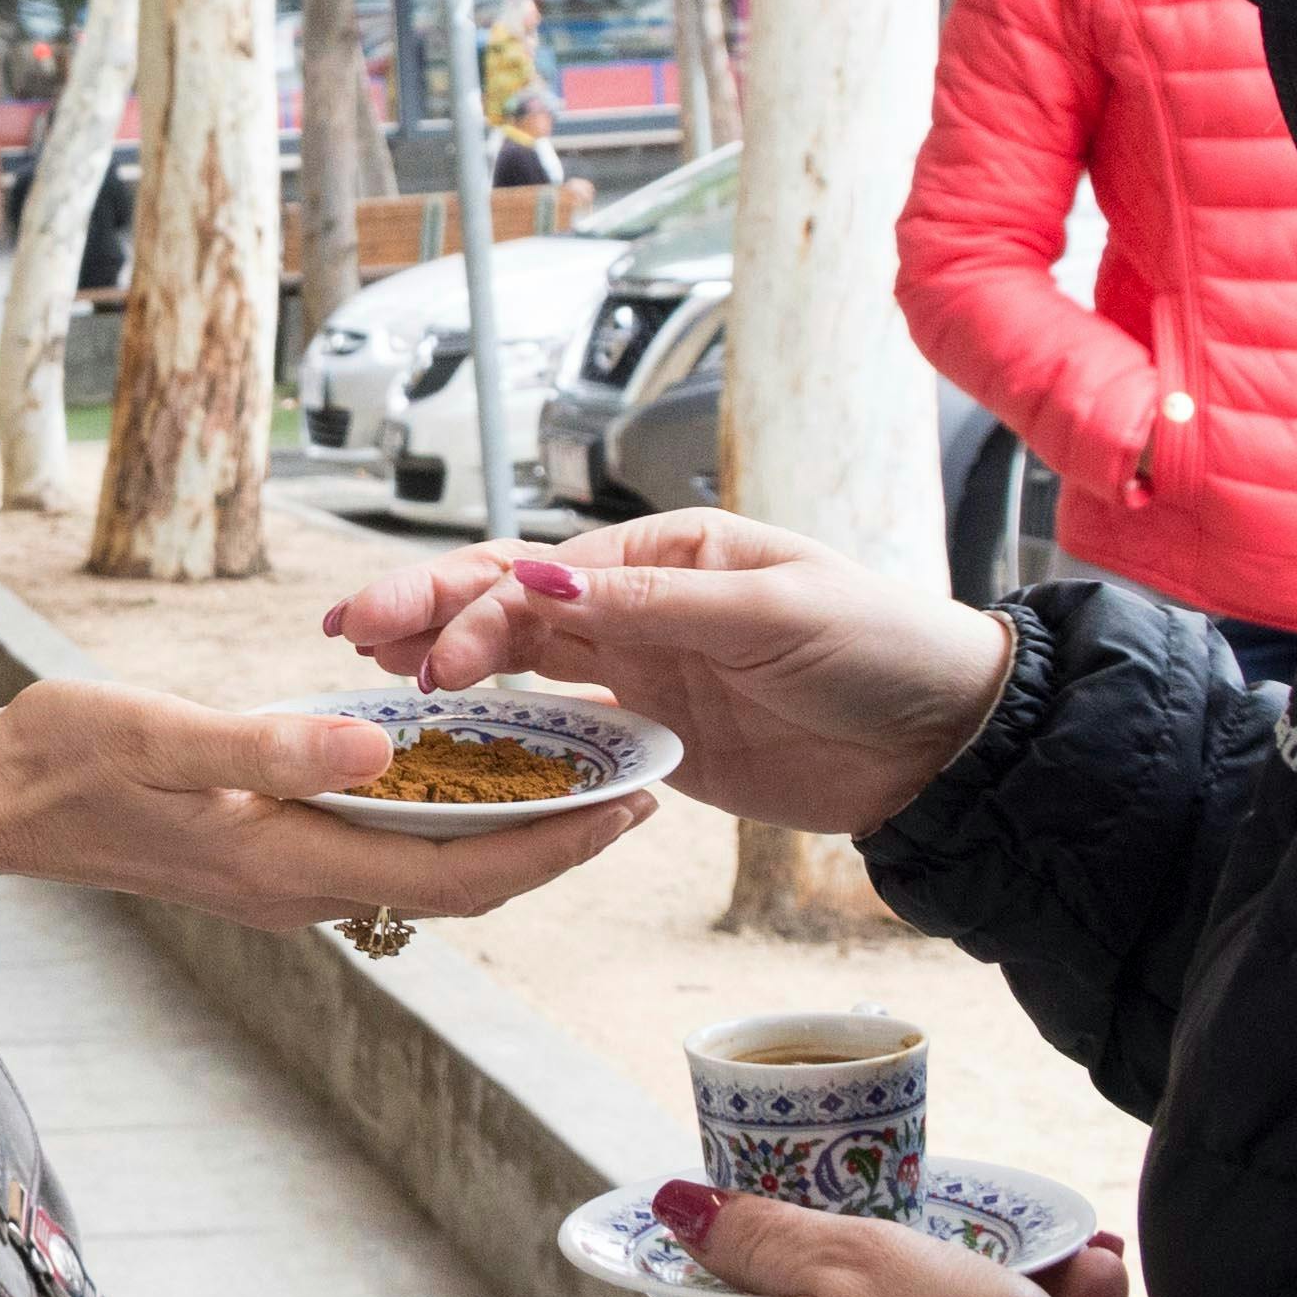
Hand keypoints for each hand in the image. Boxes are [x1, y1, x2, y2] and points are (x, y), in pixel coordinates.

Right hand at [0, 681, 642, 932]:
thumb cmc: (62, 757)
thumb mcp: (161, 735)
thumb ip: (272, 744)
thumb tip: (383, 747)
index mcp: (291, 861)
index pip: (459, 870)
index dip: (556, 845)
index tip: (632, 806)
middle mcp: (301, 884)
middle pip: (465, 881)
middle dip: (559, 842)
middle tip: (641, 789)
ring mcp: (283, 875)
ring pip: (427, 867)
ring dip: (509, 831)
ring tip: (580, 778)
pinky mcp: (266, 853)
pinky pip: (384, 848)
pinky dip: (446, 819)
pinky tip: (467, 772)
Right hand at [328, 514, 1013, 838]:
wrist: (946, 742)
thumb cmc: (881, 647)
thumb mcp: (774, 615)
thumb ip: (656, 606)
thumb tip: (545, 579)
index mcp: (670, 553)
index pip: (546, 569)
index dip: (469, 600)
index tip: (416, 643)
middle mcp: (644, 605)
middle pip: (513, 604)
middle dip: (429, 614)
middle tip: (351, 634)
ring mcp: (645, 671)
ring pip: (524, 661)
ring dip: (451, 663)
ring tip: (375, 672)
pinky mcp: (655, 739)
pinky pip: (564, 731)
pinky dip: (505, 730)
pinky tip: (450, 735)